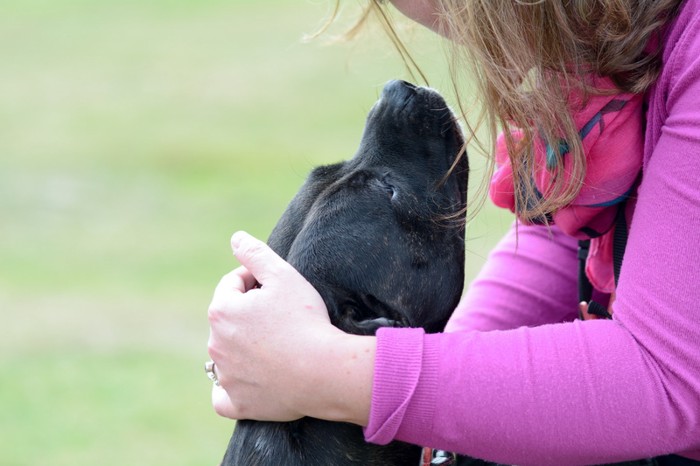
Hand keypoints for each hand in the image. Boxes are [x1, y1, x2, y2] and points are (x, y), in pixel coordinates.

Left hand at [207, 231, 373, 424]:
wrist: (324, 371)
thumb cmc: (306, 320)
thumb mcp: (284, 276)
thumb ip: (256, 254)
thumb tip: (236, 238)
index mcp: (221, 310)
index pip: (233, 284)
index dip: (258, 281)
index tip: (281, 290)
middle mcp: (215, 344)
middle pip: (230, 318)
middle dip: (250, 313)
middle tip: (283, 317)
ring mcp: (225, 376)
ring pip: (226, 355)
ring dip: (243, 347)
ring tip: (276, 345)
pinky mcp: (237, 403)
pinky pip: (223, 396)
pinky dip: (231, 389)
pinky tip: (247, 381)